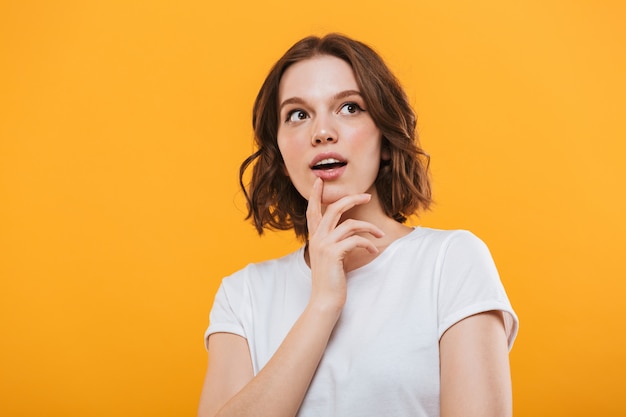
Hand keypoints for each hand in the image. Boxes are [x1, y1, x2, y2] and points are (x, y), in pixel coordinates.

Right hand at [306, 178, 384, 310]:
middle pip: (333, 209)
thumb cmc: (330, 281)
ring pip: (349, 224)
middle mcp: (317, 238)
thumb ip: (333, 243)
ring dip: (369, 227)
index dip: (316, 195)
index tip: (319, 181)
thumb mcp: (329, 258)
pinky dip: (368, 243)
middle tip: (367, 195)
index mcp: (314, 238)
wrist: (324, 300)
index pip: (312, 211)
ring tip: (380, 234)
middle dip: (351, 199)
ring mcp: (324, 245)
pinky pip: (355, 240)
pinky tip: (373, 249)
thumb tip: (348, 233)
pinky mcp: (333, 253)